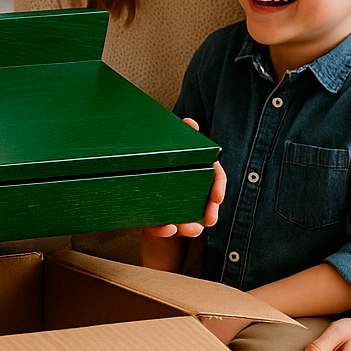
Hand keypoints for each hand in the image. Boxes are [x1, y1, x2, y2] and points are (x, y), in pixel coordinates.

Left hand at [143, 117, 225, 237]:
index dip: (218, 187)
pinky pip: (163, 228)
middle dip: (210, 212)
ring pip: (190, 221)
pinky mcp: (159, 219)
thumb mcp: (166, 150)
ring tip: (186, 228)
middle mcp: (190, 193)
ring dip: (191, 227)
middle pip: (207, 203)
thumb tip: (191, 121)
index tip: (217, 198)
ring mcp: (176, 208)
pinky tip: (167, 229)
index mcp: (194, 173)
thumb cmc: (155, 164)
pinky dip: (164, 229)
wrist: (133, 188)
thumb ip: (182, 138)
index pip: (215, 177)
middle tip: (210, 220)